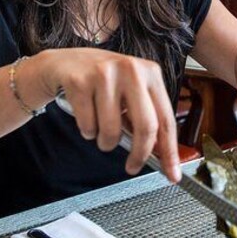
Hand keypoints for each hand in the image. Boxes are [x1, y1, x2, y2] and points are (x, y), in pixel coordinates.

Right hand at [35, 48, 179, 181]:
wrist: (64, 63)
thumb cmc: (102, 81)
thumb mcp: (130, 92)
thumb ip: (146, 117)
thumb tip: (160, 155)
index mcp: (150, 73)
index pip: (166, 118)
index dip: (170, 151)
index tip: (172, 173)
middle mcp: (131, 69)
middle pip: (146, 126)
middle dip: (139, 155)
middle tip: (132, 167)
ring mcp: (105, 74)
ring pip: (112, 130)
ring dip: (105, 142)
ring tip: (101, 130)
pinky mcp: (80, 82)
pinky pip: (88, 126)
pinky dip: (87, 131)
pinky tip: (86, 116)